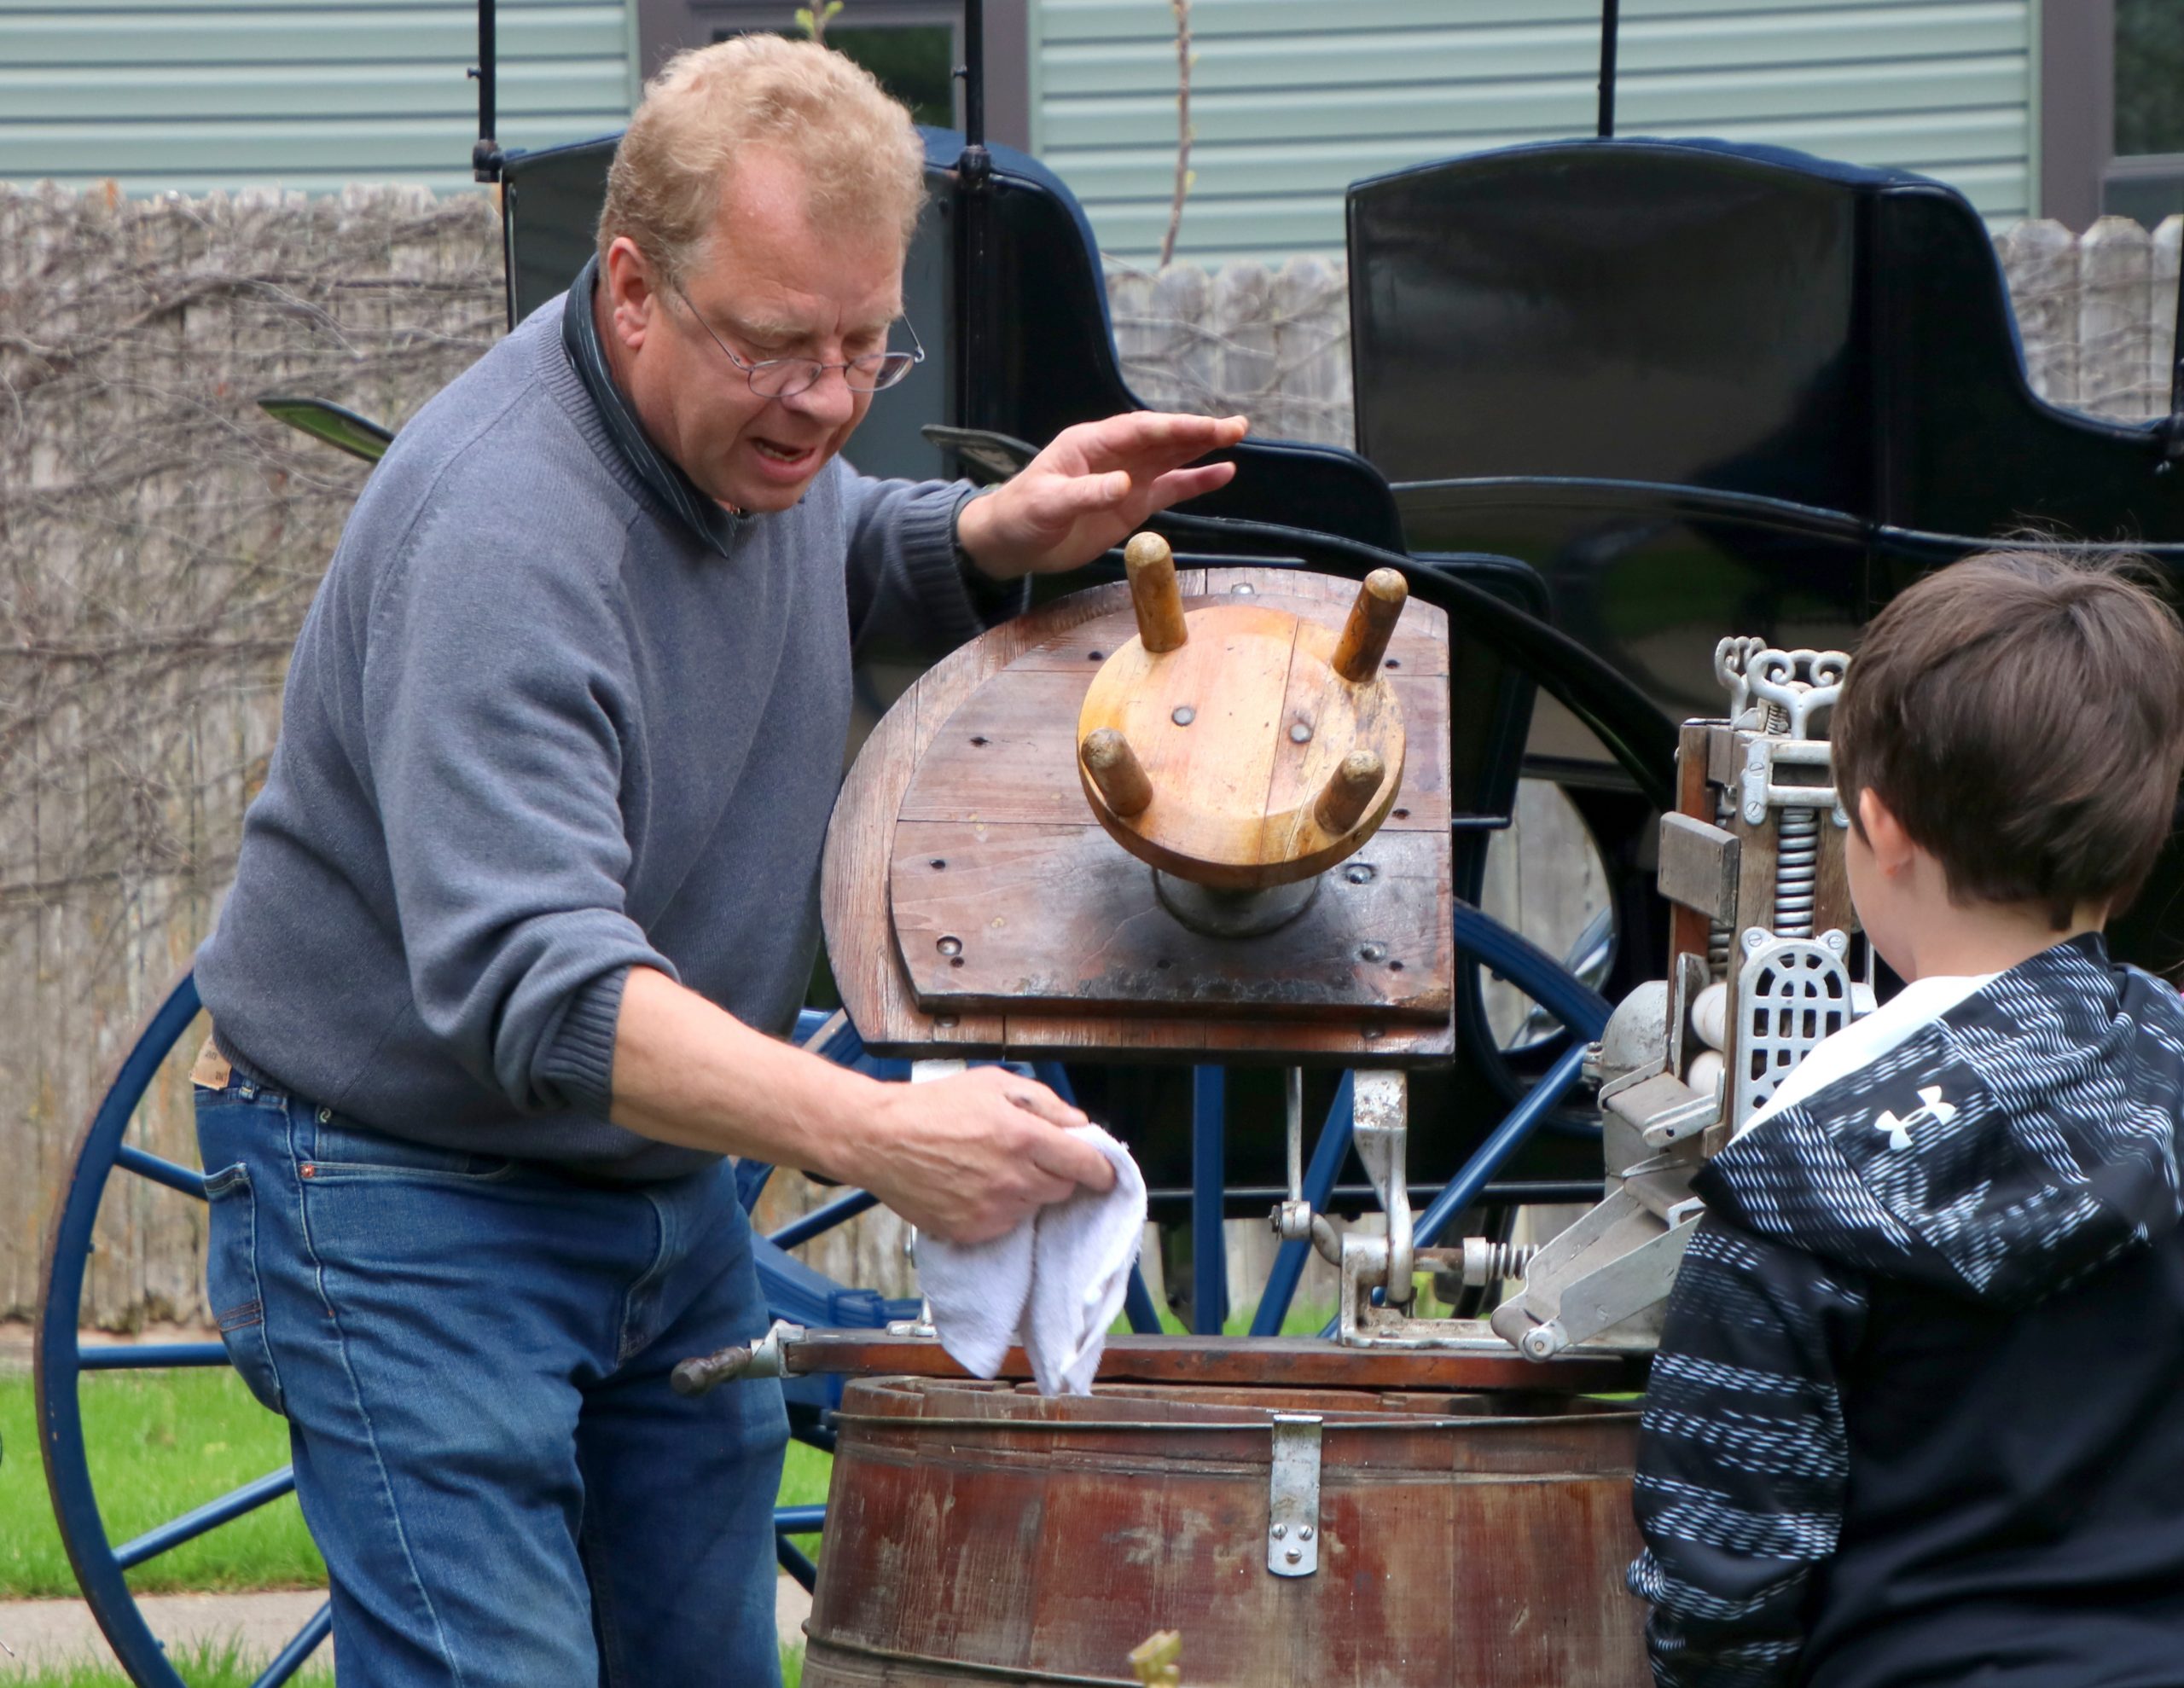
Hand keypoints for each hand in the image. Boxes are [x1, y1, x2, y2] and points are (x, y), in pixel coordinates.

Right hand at [854, 1067, 1115, 1244]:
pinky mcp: (972, 1231)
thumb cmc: (934, 1106)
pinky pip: (1006, 1224)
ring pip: (1035, 1207)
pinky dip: (1001, 1208)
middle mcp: (1014, 1179)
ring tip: (993, 1167)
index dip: (1101, 1169)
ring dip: (1027, 1190)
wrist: (880, 1139)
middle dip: (1057, 1173)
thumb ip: (1045, 1102)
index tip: (1103, 1171)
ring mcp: (993, 1210)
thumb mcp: (995, 1083)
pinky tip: (975, 1185)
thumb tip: (1078, 1124)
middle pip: (1063, 1189)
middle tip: (1029, 1155)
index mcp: (1025, 1138)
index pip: (1087, 1165)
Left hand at [954, 411, 1249, 580]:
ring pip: (1171, 458)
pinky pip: (1169, 489)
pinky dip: (1195, 481)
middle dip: (1198, 431)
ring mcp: (1125, 479)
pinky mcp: (1131, 505)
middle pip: (1162, 438)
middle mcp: (1113, 456)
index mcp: (1090, 445)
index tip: (1205, 428)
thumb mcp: (1048, 504)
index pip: (1139, 430)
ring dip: (1202, 449)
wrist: (1010, 543)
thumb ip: (1086, 494)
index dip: (1174, 428)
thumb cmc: (1021, 516)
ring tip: (1236, 439)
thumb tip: (1123, 485)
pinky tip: (1221, 473)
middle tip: (1236, 427)